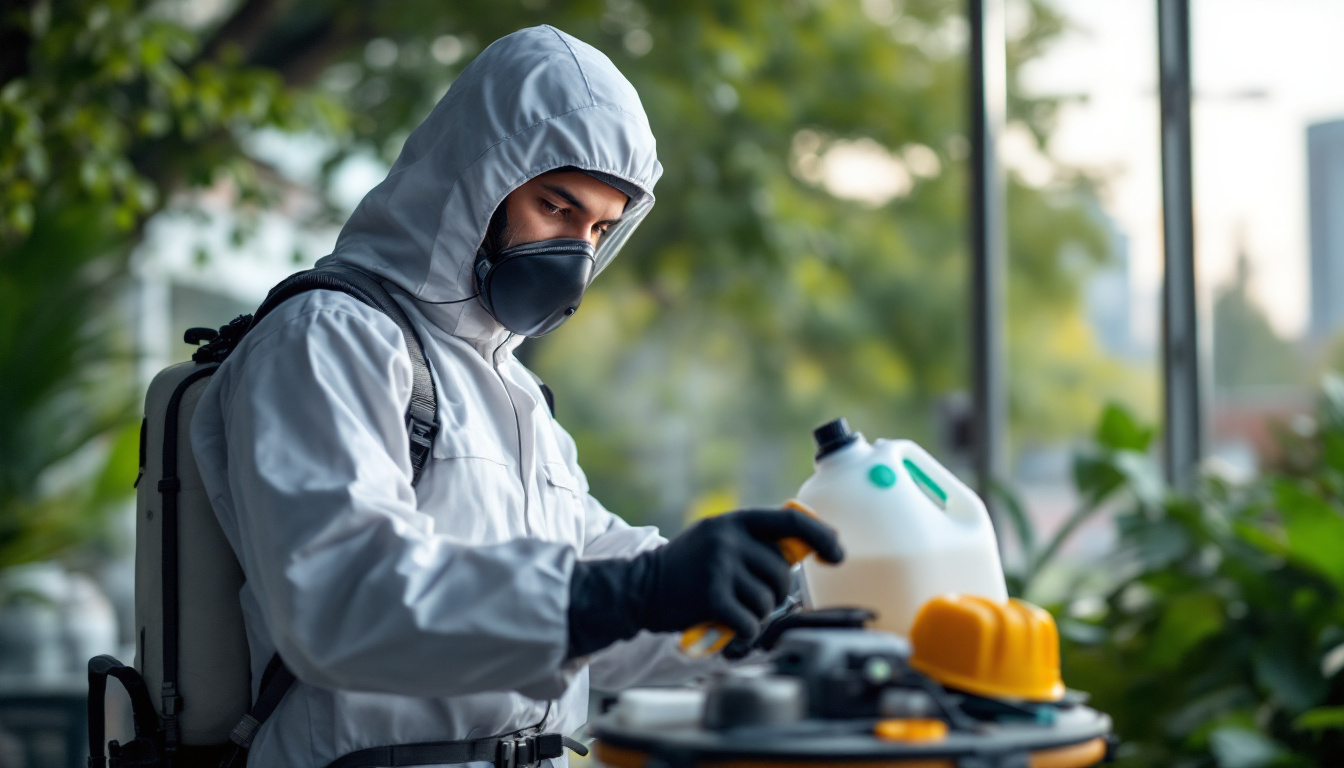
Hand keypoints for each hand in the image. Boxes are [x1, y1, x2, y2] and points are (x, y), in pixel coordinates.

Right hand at [566, 508, 843, 658]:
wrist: (640, 587)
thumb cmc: (689, 567)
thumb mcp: (719, 538)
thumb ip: (756, 540)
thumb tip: (806, 551)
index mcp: (735, 520)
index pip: (791, 522)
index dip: (822, 537)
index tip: (837, 555)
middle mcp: (729, 539)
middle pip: (780, 572)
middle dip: (774, 592)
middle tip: (752, 597)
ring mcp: (719, 567)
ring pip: (767, 601)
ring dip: (756, 613)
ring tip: (733, 607)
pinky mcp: (711, 597)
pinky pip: (751, 623)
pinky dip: (745, 632)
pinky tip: (729, 625)